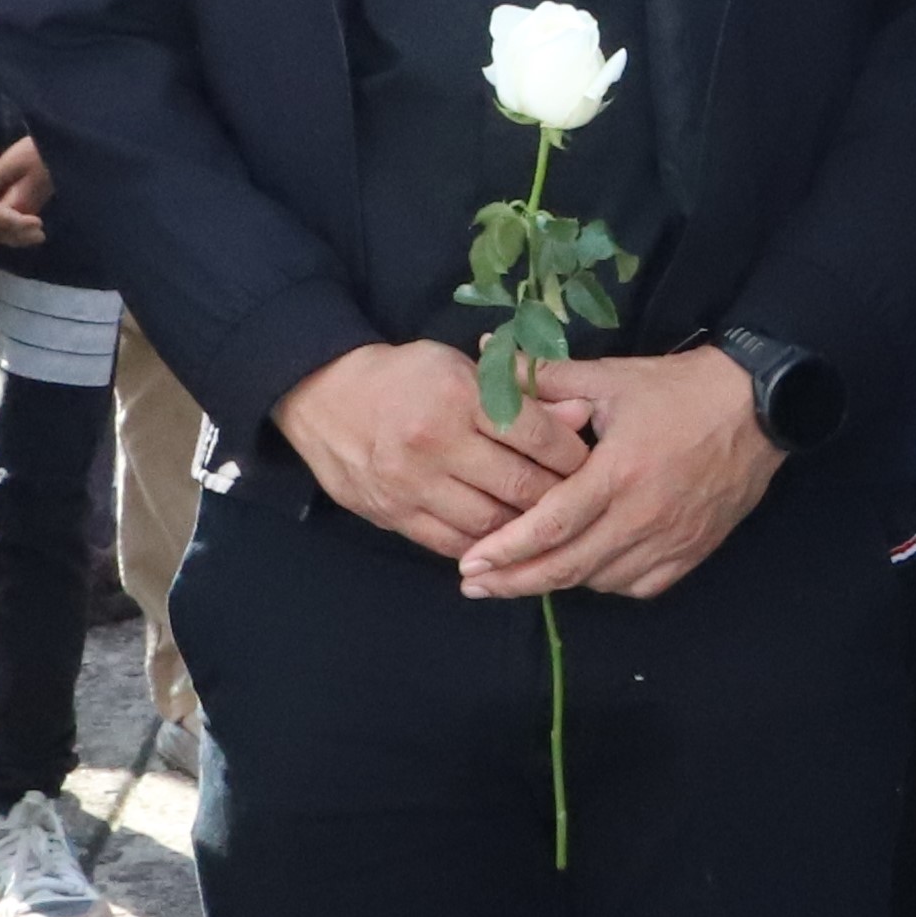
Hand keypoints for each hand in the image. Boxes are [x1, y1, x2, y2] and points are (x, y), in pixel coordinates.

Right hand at [277, 339, 590, 561]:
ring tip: (547, 524)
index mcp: (458, 396)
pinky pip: (451, 545)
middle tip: (581, 502)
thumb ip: (525, 395)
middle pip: (518, 486)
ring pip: (489, 524)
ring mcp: (410, 484)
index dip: (573, 456)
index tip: (591, 464)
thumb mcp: (465, 368)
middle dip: (558, 498)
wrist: (324, 395)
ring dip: (525, 529)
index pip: (536, 436)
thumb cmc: (407, 378)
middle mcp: (435, 443)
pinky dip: (484, 548)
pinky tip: (505, 541)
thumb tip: (583, 414)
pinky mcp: (392, 514)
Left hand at [466, 349, 779, 603]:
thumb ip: (545, 375)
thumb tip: (488, 351)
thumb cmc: (680, 390)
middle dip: (516, 582)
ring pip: (600, 580)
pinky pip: (638, 585)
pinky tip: (585, 570)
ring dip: (558, 582)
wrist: (759, 407)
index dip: (506, 551)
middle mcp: (644, 517)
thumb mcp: (610, 376)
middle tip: (476, 586)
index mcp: (619, 474)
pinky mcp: (692, 551)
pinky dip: (605, 582)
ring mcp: (671, 540)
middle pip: (569, 567)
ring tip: (520, 577)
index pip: (551, 527)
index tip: (469, 564)